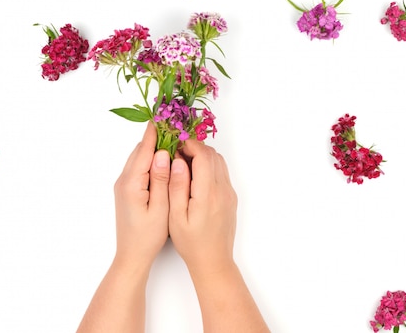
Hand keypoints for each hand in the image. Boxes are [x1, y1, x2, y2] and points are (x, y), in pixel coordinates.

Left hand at [113, 122, 169, 270]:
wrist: (132, 256)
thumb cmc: (148, 237)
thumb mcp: (160, 208)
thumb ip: (161, 180)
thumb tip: (163, 154)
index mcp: (131, 183)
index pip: (144, 150)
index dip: (155, 132)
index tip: (164, 116)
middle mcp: (124, 180)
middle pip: (139, 150)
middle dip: (156, 137)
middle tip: (174, 126)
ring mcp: (123, 185)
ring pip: (138, 158)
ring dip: (153, 148)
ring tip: (172, 139)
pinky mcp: (126, 190)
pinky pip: (138, 167)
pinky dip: (149, 159)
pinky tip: (164, 161)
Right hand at [168, 139, 237, 278]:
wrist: (213, 261)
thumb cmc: (191, 243)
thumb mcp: (176, 216)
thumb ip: (177, 186)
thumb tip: (178, 161)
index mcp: (208, 194)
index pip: (204, 156)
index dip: (189, 145)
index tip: (175, 146)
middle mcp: (223, 190)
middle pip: (213, 155)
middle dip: (195, 148)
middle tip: (177, 153)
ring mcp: (229, 193)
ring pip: (219, 162)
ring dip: (203, 156)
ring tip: (183, 163)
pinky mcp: (231, 197)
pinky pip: (221, 173)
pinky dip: (209, 166)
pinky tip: (194, 176)